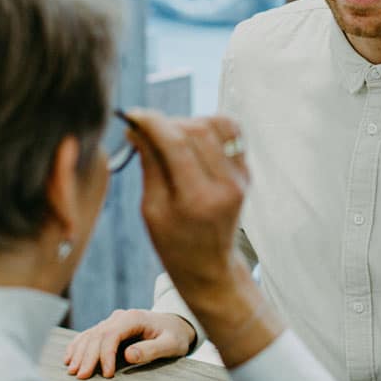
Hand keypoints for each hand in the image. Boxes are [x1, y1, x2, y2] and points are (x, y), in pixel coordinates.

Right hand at [63, 309, 194, 379]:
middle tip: (82, 377)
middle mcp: (121, 317)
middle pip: (98, 335)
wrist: (176, 324)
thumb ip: (151, 349)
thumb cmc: (175, 335)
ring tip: (73, 371)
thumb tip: (128, 355)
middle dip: (88, 356)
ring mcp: (114, 321)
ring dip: (80, 352)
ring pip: (90, 334)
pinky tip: (69, 358)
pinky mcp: (110, 328)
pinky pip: (90, 335)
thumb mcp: (171, 344)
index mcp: (134, 318)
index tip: (106, 374)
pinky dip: (78, 346)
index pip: (112, 334)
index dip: (105, 354)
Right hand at [124, 109, 247, 300]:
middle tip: (148, 130)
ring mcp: (241, 177)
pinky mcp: (246, 171)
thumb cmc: (174, 243)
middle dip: (169, 122)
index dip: (153, 123)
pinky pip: (231, 133)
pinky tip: (191, 140)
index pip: (178, 144)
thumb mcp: (152, 209)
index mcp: (199, 199)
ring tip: (170, 138)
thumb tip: (138, 128)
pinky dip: (209, 127)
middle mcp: (226, 185)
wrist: (210, 265)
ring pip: (218, 125)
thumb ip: (149, 165)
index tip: (134, 115)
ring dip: (190, 122)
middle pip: (198, 130)